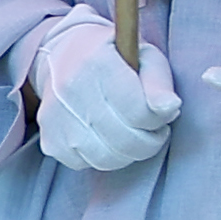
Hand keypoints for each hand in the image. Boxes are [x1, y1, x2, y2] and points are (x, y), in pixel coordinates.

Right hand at [28, 8, 180, 172]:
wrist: (65, 55)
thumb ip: (159, 84)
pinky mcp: (49, 140)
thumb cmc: (117, 58)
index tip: (162, 112)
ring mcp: (55, 118)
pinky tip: (105, 136)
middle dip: (149, 139)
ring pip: (107, 158)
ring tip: (131, 131)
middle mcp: (70, 90)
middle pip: (125, 140)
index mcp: (98, 64)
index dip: (159, 120)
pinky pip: (85, 164)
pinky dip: (102, 156)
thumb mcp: (147, 58)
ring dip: (128, 152)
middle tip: (151, 127)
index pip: (139, 112)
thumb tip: (170, 108)